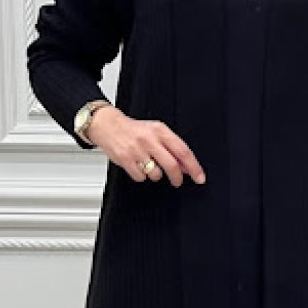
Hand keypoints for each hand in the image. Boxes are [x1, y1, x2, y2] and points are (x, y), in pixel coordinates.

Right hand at [86, 106, 205, 186]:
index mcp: (160, 130)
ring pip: (156, 174)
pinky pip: (141, 177)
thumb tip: (186, 167)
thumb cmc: (134, 130)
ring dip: (155, 174)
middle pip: (172, 165)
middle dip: (177, 178)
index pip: (183, 151)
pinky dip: (141, 175)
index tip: (199, 177)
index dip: (194, 167)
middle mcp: (150, 139)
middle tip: (177, 181)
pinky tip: (138, 166)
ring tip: (149, 165)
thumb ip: (172, 148)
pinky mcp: (126, 159)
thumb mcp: (156, 133)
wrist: (108, 125)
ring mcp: (137, 150)